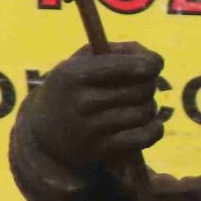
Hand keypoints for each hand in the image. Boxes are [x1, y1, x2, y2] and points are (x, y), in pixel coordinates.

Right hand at [30, 42, 166, 169]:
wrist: (45, 131)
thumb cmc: (74, 87)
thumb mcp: (82, 61)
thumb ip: (120, 52)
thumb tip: (155, 61)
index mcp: (75, 73)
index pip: (132, 66)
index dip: (151, 64)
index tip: (153, 66)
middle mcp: (82, 100)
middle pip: (142, 88)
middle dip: (149, 85)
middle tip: (141, 87)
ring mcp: (90, 127)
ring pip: (145, 111)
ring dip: (150, 107)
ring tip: (138, 105)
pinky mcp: (100, 149)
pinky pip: (144, 136)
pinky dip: (155, 129)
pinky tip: (151, 123)